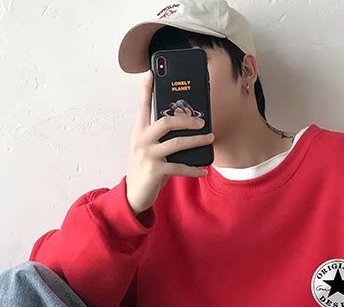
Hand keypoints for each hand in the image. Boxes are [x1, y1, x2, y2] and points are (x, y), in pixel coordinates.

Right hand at [126, 70, 214, 215]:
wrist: (133, 196)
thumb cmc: (145, 169)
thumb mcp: (148, 150)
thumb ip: (159, 138)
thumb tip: (185, 128)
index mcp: (139, 132)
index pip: (142, 106)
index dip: (146, 89)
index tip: (151, 73)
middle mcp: (142, 141)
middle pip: (166, 122)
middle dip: (186, 119)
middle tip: (202, 120)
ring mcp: (148, 155)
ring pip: (176, 143)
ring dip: (196, 141)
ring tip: (209, 139)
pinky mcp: (155, 171)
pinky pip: (180, 167)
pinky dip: (193, 169)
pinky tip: (203, 169)